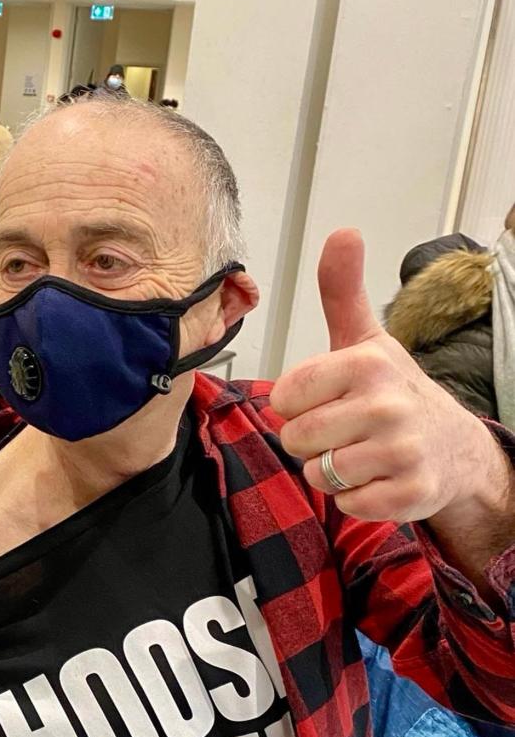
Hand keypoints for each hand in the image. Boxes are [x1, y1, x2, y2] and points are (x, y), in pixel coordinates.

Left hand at [271, 228, 502, 523]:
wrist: (453, 447)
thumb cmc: (393, 391)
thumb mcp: (366, 340)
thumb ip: (342, 292)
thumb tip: (343, 232)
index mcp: (366, 364)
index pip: (284, 397)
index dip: (297, 404)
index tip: (326, 400)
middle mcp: (386, 405)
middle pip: (295, 439)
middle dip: (310, 441)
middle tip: (344, 430)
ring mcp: (401, 451)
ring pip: (318, 474)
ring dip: (330, 471)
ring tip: (360, 453)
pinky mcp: (409, 493)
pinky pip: (348, 504)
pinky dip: (355, 499)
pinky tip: (377, 478)